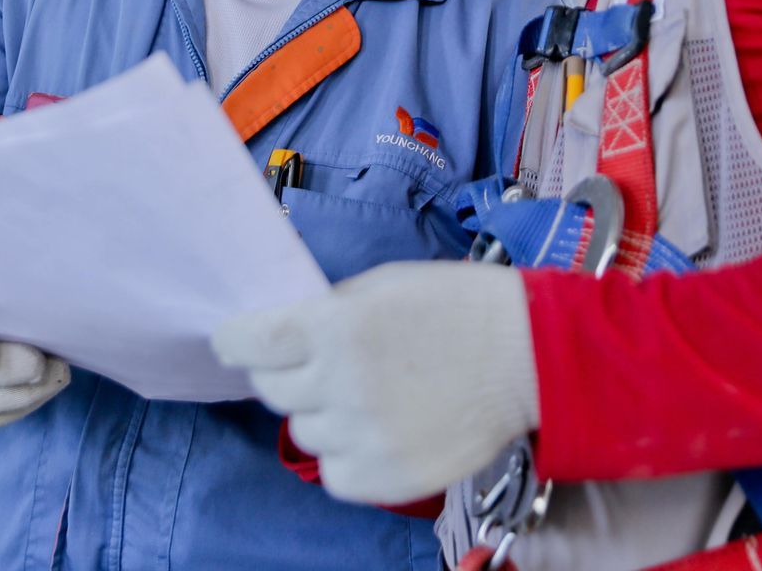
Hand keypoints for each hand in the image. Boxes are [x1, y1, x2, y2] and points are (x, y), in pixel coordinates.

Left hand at [212, 260, 537, 504]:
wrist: (530, 356)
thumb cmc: (458, 307)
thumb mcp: (382, 285)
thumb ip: (327, 311)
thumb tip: (283, 333)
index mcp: (336, 327)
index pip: (250, 342)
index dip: (233, 341)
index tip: (232, 341)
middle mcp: (343, 384)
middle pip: (273, 391)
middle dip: (283, 374)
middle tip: (312, 365)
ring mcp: (366, 435)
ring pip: (303, 433)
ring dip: (318, 414)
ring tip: (360, 396)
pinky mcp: (390, 476)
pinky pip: (335, 474)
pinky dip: (344, 456)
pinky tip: (372, 430)